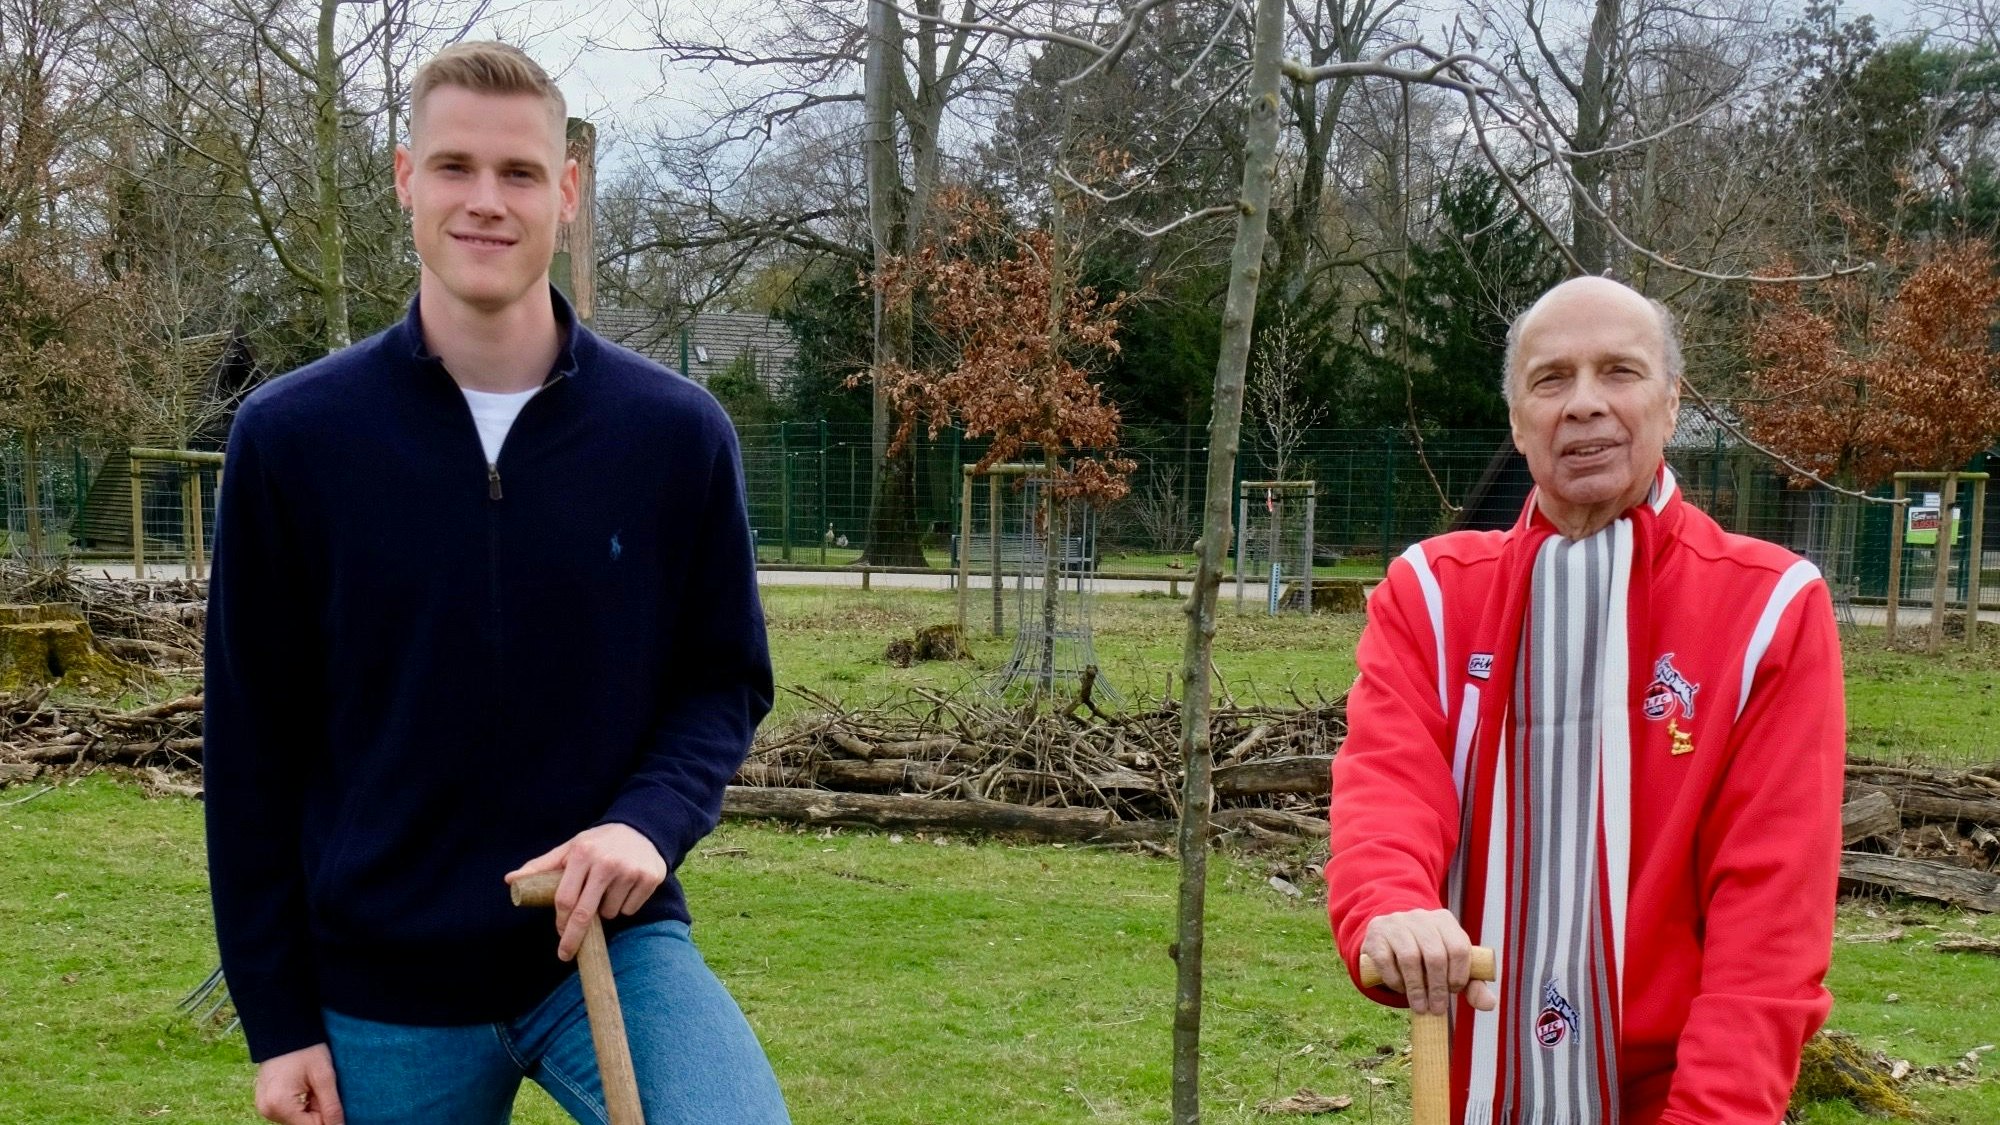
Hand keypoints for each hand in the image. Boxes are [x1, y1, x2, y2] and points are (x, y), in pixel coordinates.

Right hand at [253, 1043, 342, 1124]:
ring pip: (298, 1119)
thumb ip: (331, 1106)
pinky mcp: (266, 1103)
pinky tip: (307, 1088)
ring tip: (314, 1086)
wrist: (284, 1030)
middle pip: (304, 1124)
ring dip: (312, 1109)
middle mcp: (267, 1110)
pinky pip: (289, 1112)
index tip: (336, 1105)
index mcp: (279, 1105)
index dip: (330, 1120)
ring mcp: (265, 1107)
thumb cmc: (305, 1049)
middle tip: (323, 1090)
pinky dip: (303, 1105)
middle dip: (320, 1113)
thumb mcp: (324, 1076)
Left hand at [505, 823, 666, 961]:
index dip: (560, 921)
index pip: (565, 898)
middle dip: (573, 939)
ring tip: (607, 891)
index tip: (558, 934)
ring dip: (605, 912)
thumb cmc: (598, 843)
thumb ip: (541, 866)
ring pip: (610, 913)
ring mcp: (629, 871)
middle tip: (565, 955)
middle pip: (585, 913)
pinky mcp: (649, 879)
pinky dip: (624, 906)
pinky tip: (624, 888)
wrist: (641, 828)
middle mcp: (606, 862)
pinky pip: (629, 910)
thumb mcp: (570, 849)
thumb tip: (509, 880)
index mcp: (583, 854)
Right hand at [1360, 908, 1497, 1015]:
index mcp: (1445, 921)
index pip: (1459, 947)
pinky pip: (1387, 960)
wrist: (1390, 935)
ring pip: (1410, 958)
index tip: (1454, 991)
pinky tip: (1400, 989)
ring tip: (1420, 1007)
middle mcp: (1421, 917)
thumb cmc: (1427, 955)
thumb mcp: (1452, 965)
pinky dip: (1395, 981)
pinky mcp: (1377, 934)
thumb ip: (1472, 984)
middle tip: (1436, 1009)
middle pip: (1435, 955)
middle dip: (1437, 988)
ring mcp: (1397, 923)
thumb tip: (1489, 1005)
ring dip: (1416, 989)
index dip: (1459, 975)